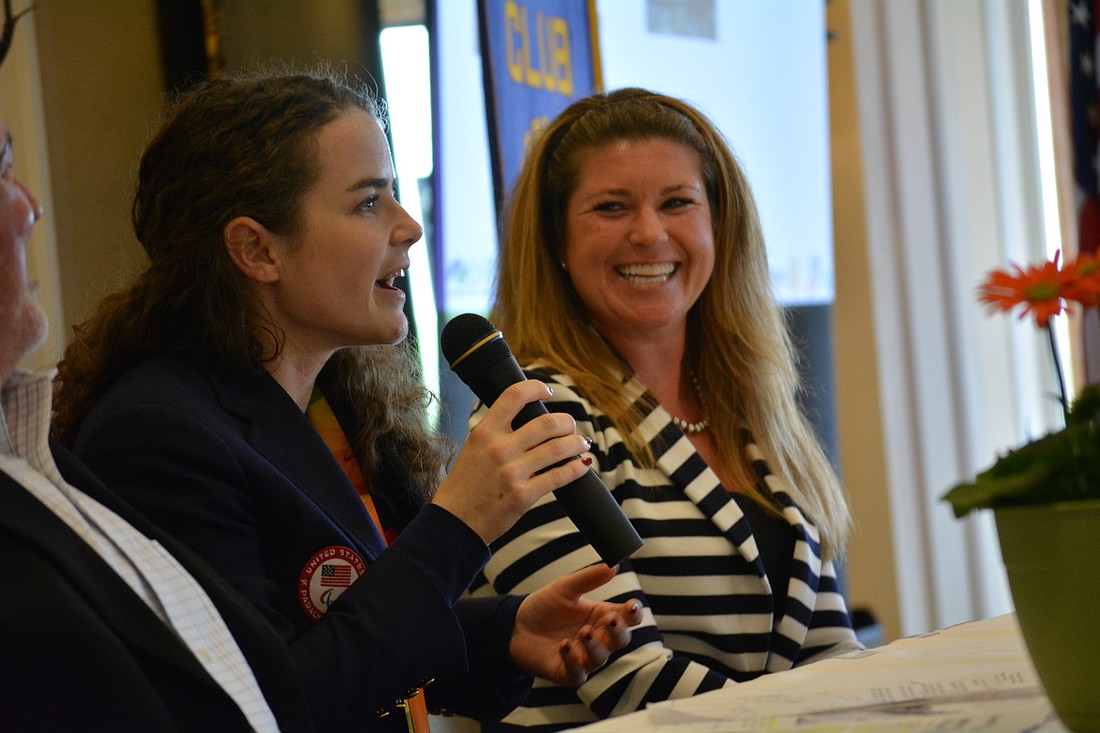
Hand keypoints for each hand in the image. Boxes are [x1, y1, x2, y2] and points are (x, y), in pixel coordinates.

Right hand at [432, 380, 591, 543]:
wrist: (454, 523)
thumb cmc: (464, 486)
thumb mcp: (472, 449)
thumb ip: (496, 433)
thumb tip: (528, 421)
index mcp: (484, 433)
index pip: (514, 396)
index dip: (536, 388)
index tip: (547, 392)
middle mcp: (499, 449)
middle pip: (546, 423)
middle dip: (567, 422)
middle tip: (571, 426)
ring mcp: (512, 473)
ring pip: (558, 448)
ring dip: (577, 442)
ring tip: (582, 443)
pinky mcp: (523, 496)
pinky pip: (559, 476)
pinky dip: (576, 468)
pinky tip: (582, 465)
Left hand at [509, 564, 642, 685]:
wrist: (515, 625)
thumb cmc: (545, 606)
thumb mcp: (565, 588)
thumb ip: (589, 578)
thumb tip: (613, 564)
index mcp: (602, 616)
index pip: (627, 618)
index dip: (633, 614)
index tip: (631, 606)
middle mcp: (598, 638)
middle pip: (620, 639)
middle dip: (619, 631)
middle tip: (611, 619)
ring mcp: (584, 657)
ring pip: (601, 657)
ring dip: (595, 646)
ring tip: (584, 632)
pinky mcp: (568, 672)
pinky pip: (578, 672)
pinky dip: (573, 660)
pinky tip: (564, 646)